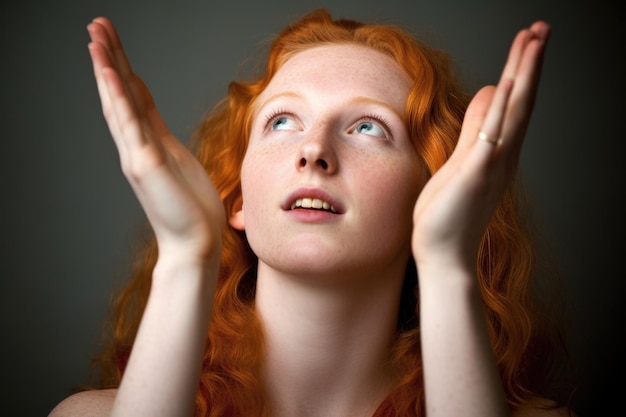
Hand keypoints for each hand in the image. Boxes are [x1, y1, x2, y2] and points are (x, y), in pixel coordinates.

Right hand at [87, 18, 224, 263]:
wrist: (195, 244)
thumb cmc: (193, 210)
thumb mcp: (181, 165)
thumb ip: (166, 144)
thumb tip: (160, 128)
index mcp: (150, 144)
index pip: (134, 98)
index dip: (124, 68)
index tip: (113, 42)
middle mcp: (138, 146)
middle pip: (120, 93)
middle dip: (110, 58)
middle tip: (96, 25)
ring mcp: (138, 154)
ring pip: (119, 103)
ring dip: (107, 69)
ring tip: (94, 38)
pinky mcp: (145, 165)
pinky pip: (130, 125)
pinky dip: (118, 98)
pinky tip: (110, 73)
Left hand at [412, 22, 550, 269]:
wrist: (445, 255)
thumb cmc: (449, 212)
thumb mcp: (462, 160)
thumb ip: (476, 128)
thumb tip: (490, 92)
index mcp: (498, 152)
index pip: (514, 103)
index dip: (521, 71)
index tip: (528, 40)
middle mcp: (502, 156)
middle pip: (521, 101)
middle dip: (530, 63)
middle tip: (543, 28)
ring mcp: (491, 165)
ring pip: (514, 113)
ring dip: (523, 75)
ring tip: (534, 40)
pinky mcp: (475, 176)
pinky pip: (491, 139)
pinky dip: (501, 111)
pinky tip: (505, 85)